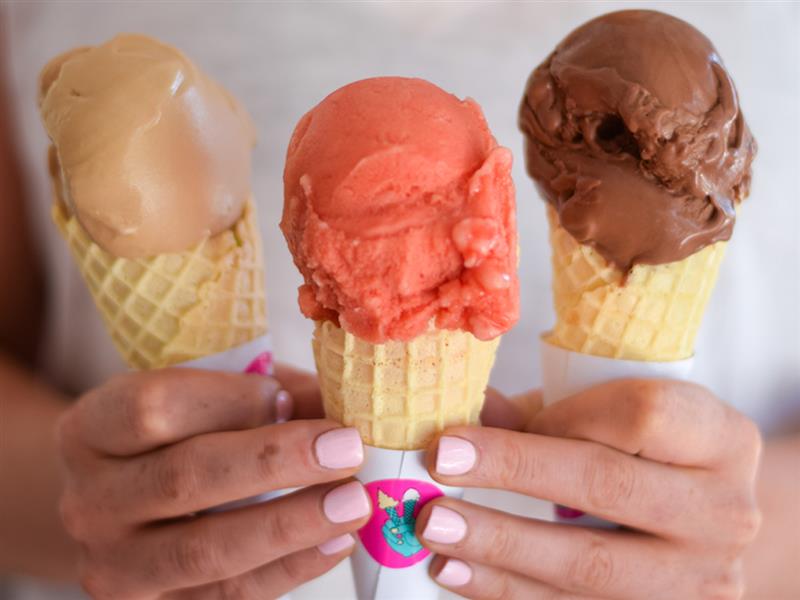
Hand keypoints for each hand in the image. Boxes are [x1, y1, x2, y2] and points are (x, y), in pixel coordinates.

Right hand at [56, 366, 370, 598]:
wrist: (117, 509)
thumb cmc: (173, 438)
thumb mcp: (202, 397)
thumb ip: (264, 394)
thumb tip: (344, 408)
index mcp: (91, 428)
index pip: (153, 409)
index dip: (229, 400)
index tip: (287, 397)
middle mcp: (90, 501)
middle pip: (185, 478)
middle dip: (275, 462)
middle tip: (345, 448)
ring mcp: (116, 565)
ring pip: (206, 550)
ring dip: (292, 525)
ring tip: (353, 502)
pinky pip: (229, 594)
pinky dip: (290, 567)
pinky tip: (336, 541)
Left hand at [417, 380, 761, 598]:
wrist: (706, 528)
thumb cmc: (653, 457)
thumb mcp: (620, 417)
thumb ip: (548, 411)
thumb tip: (461, 407)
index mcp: (720, 439)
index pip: (645, 415)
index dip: (566, 414)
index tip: (516, 413)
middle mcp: (723, 512)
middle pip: (609, 487)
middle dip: (515, 472)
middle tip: (441, 463)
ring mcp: (699, 580)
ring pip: (590, 568)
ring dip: (500, 548)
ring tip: (435, 530)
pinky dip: (509, 592)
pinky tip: (458, 573)